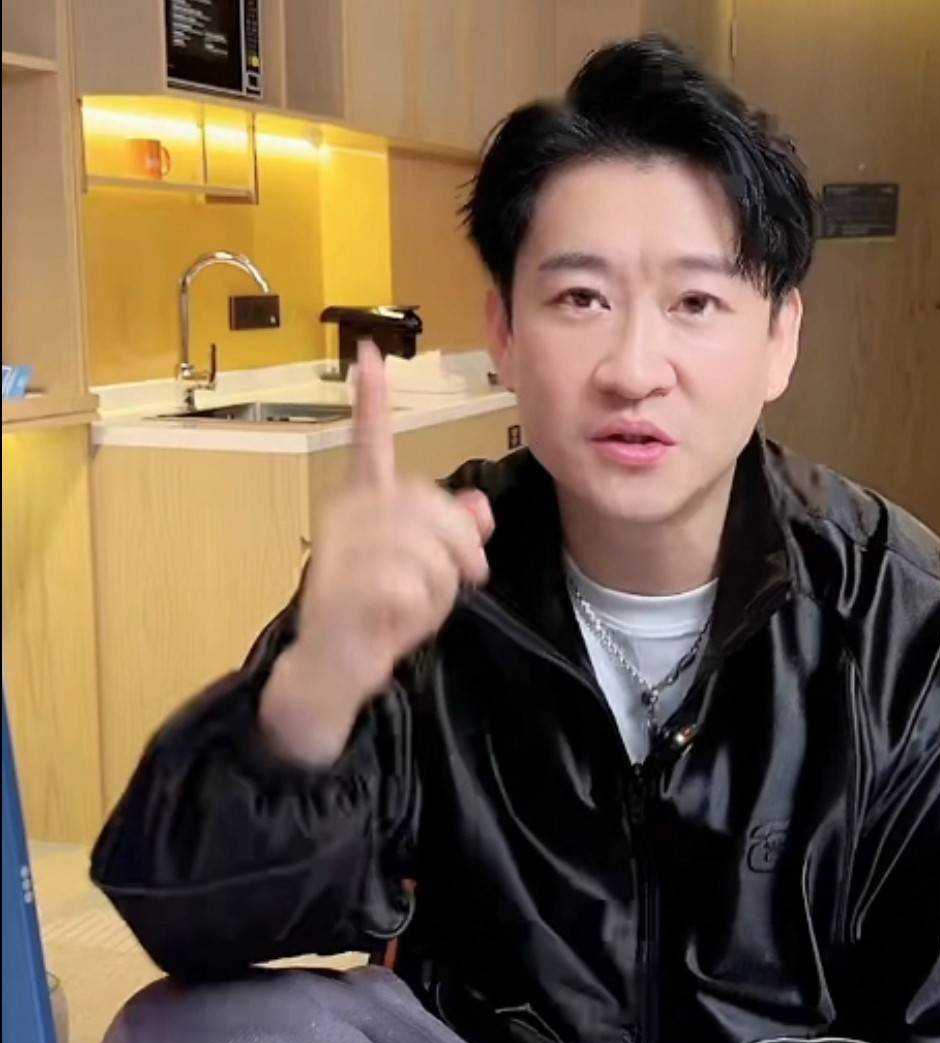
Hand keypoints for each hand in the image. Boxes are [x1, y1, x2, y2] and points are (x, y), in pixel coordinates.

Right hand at [259, 341, 493, 764]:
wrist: (334, 669)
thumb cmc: (380, 615)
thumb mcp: (431, 572)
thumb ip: (455, 535)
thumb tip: (480, 507)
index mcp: (362, 503)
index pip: (370, 444)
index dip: (373, 401)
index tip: (368, 352)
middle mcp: (345, 514)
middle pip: (432, 503)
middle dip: (462, 543)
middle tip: (470, 575)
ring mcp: (341, 549)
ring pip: (428, 548)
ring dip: (442, 584)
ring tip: (422, 605)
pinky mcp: (345, 585)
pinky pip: (413, 585)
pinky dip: (422, 610)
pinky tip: (397, 621)